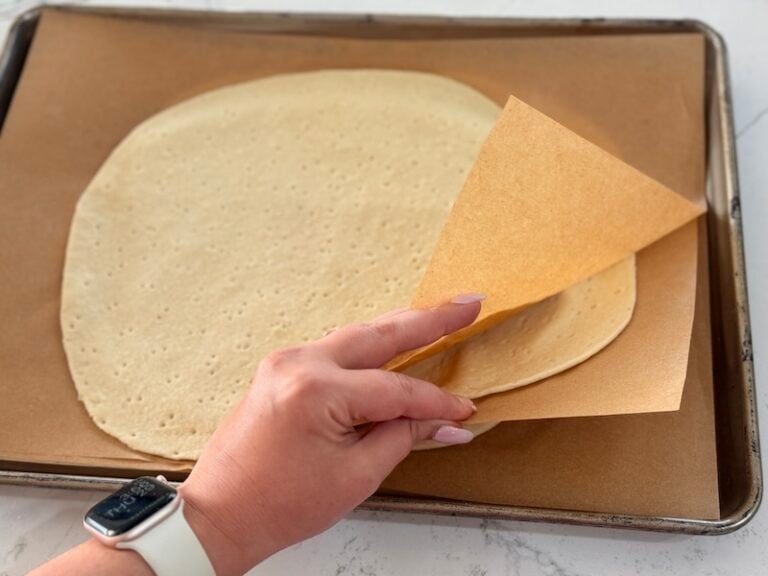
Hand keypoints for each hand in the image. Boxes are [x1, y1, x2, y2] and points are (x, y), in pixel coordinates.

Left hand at [181, 296, 483, 574]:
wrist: (221, 513)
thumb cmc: (278, 504)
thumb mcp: (354, 476)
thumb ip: (402, 437)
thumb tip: (443, 422)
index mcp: (316, 392)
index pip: (395, 390)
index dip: (435, 402)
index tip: (464, 411)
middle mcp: (298, 364)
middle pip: (379, 335)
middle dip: (430, 320)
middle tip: (469, 305)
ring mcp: (286, 362)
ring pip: (357, 336)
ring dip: (400, 327)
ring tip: (439, 317)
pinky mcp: (282, 369)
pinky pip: (336, 349)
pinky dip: (370, 346)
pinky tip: (394, 339)